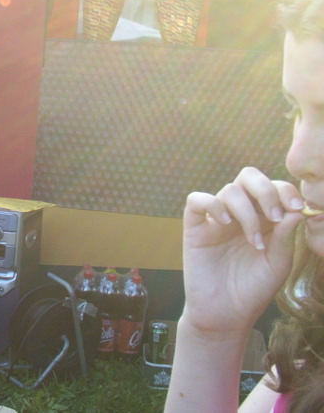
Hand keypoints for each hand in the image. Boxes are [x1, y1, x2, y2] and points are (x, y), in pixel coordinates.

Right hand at [181, 167, 303, 335]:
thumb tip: (295, 210)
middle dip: (266, 190)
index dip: (286, 190)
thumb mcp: (278, 264)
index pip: (274, 187)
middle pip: (249, 177)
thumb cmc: (253, 290)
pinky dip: (212, 204)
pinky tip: (225, 224)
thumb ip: (285, 237)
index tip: (297, 208)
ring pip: (229, 190)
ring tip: (253, 241)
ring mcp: (216, 219)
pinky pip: (197, 201)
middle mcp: (240, 213)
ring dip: (247, 212)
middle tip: (274, 215)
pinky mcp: (194, 228)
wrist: (226, 314)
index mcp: (264, 218)